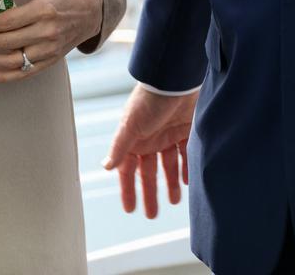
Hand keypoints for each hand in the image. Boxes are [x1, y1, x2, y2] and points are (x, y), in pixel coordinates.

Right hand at [103, 85, 197, 216]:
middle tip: (151, 215)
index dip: (128, 188)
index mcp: (134, 139)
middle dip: (150, 193)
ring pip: (168, 165)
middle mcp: (150, 139)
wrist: (175, 80)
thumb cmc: (149, 99)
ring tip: (174, 200)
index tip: (129, 209)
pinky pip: (185, 155)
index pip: (128, 170)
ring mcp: (168, 135)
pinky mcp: (185, 130)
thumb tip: (106, 166)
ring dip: (170, 183)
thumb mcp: (131, 125)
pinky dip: (187, 169)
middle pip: (149, 172)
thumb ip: (119, 146)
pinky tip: (189, 181)